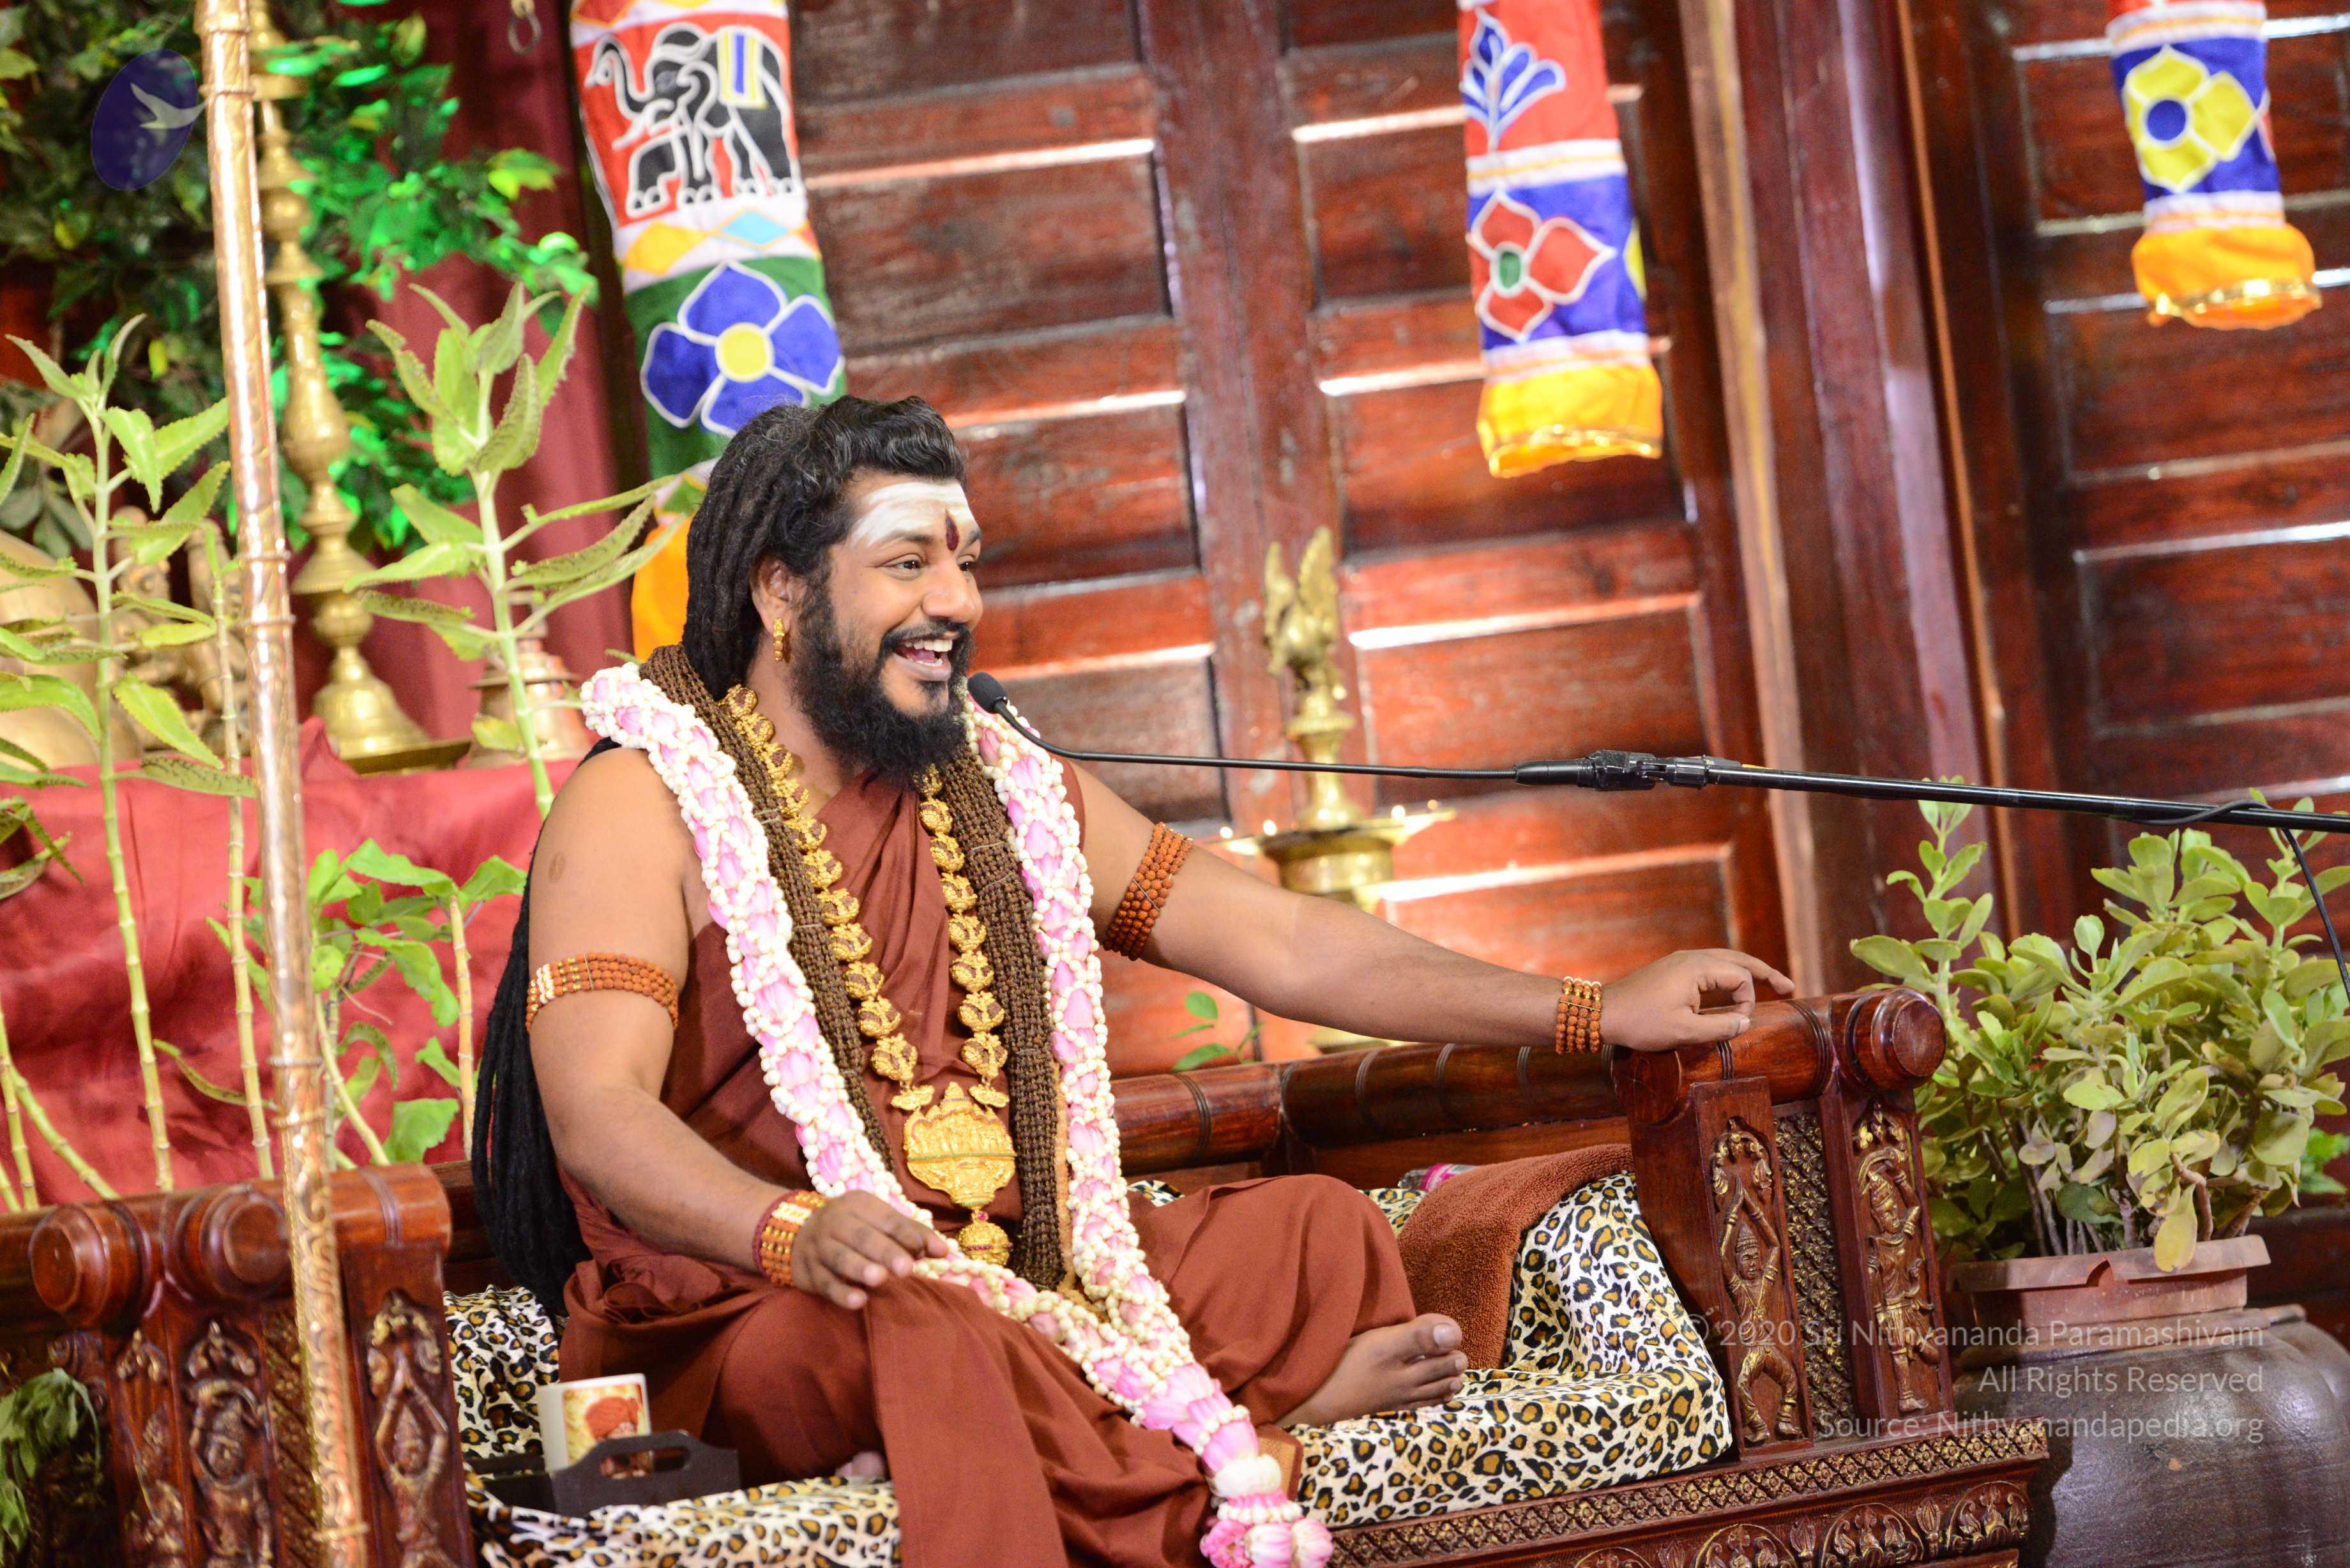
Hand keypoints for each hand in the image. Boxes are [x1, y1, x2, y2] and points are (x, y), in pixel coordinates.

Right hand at [788, 1192, 950, 1309]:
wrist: (797, 1232)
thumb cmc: (852, 1228)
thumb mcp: (878, 1221)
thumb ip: (910, 1234)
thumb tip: (944, 1251)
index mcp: (858, 1205)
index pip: (887, 1219)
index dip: (909, 1235)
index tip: (931, 1251)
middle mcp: (836, 1222)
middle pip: (862, 1237)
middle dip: (885, 1252)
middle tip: (907, 1268)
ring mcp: (819, 1247)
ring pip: (840, 1257)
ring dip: (860, 1268)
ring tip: (880, 1278)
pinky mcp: (808, 1272)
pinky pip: (825, 1283)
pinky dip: (841, 1292)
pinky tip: (858, 1300)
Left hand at [1601, 948, 1794, 1052]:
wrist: (1603, 1013)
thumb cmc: (1642, 1023)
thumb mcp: (1684, 1031)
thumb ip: (1720, 1026)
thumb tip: (1747, 1021)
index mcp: (1696, 967)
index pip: (1740, 977)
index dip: (1746, 1002)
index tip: (1737, 1022)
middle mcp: (1691, 957)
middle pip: (1738, 959)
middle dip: (1764, 973)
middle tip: (1789, 987)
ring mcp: (1681, 961)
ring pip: (1724, 960)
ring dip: (1747, 972)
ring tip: (1770, 983)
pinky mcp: (1673, 969)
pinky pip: (1709, 966)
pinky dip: (1727, 974)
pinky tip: (1734, 986)